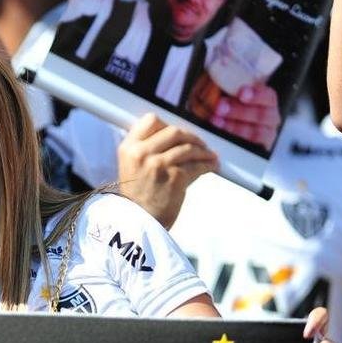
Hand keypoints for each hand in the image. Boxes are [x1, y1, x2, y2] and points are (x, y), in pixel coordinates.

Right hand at [117, 113, 217, 228]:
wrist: (139, 222)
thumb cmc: (137, 195)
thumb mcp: (131, 166)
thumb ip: (145, 149)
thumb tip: (175, 137)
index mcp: (129, 148)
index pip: (151, 120)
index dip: (167, 125)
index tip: (177, 134)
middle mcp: (142, 153)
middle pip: (174, 131)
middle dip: (192, 137)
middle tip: (200, 144)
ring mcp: (159, 164)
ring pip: (189, 148)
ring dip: (204, 151)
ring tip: (210, 156)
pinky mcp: (175, 177)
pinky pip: (197, 165)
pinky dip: (208, 165)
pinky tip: (213, 166)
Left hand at [203, 82, 281, 150]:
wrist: (225, 126)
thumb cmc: (226, 103)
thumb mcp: (226, 91)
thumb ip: (224, 85)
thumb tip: (211, 72)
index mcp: (266, 100)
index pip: (268, 96)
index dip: (256, 94)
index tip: (241, 93)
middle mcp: (270, 116)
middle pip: (262, 114)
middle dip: (239, 110)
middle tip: (220, 107)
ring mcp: (267, 133)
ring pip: (257, 131)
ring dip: (234, 126)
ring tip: (216, 120)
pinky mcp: (260, 148)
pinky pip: (251, 145)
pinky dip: (235, 139)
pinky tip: (222, 133)